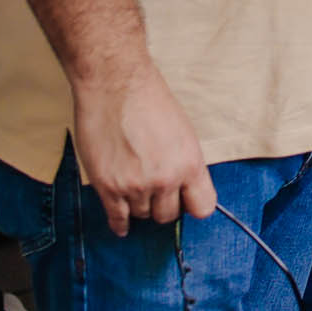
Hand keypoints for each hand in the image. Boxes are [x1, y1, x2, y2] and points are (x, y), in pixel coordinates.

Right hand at [71, 57, 216, 236]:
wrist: (115, 86)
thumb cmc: (150, 101)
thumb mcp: (183, 132)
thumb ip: (184, 163)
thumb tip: (183, 188)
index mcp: (190, 163)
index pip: (203, 207)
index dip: (193, 205)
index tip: (186, 202)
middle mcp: (166, 179)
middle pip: (169, 215)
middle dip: (164, 205)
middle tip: (155, 191)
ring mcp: (136, 186)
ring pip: (143, 215)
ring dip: (140, 206)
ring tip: (136, 191)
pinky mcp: (108, 187)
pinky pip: (117, 218)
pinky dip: (120, 224)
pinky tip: (121, 224)